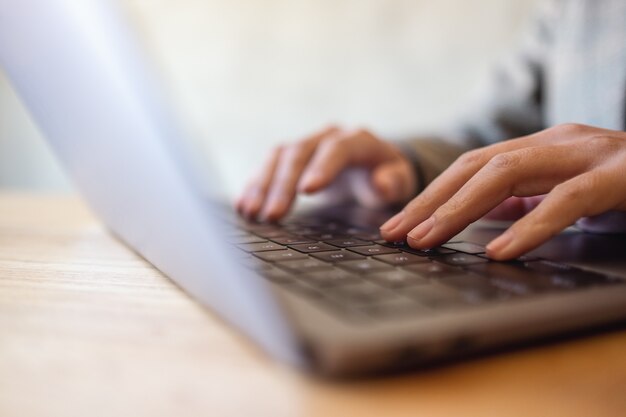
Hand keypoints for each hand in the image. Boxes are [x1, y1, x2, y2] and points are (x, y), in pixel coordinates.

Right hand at [236, 126, 416, 220]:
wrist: (371, 167)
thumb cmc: (387, 177)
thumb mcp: (399, 181)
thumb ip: (394, 182)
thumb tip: (381, 184)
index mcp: (358, 140)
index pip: (337, 149)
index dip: (322, 167)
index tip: (307, 191)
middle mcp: (327, 136)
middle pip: (300, 153)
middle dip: (284, 185)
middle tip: (273, 215)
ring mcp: (306, 144)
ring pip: (278, 157)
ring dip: (262, 185)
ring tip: (251, 212)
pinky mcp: (290, 157)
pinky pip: (268, 165)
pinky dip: (254, 185)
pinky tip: (243, 206)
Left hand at [379, 124, 625, 259]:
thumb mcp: (567, 191)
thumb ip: (527, 198)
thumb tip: (480, 214)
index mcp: (541, 147)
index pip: (470, 167)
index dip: (430, 195)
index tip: (396, 225)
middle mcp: (558, 142)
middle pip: (476, 166)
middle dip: (430, 201)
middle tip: (394, 234)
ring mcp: (589, 153)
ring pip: (508, 172)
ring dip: (460, 209)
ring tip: (426, 239)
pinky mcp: (620, 176)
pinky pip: (568, 200)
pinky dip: (530, 226)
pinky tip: (499, 251)